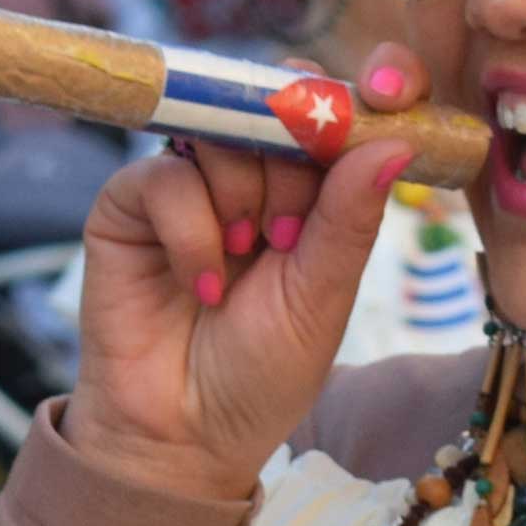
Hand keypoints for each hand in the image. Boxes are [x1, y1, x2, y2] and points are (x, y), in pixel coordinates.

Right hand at [66, 77, 413, 508]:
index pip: (340, 109)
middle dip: (294, 154)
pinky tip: (201, 284)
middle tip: (286, 232)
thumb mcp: (323, 298)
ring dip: (242, 197)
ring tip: (243, 261)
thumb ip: (350, 217)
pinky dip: (191, 229)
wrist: (182, 435)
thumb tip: (396, 140)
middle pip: (278, 99)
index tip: (387, 89)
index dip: (363, 90)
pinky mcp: (130, 203)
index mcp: (313, 193)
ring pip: (222, 131)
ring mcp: (190, 183)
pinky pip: (166, 174)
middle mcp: (253, 175)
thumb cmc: (260, 374)